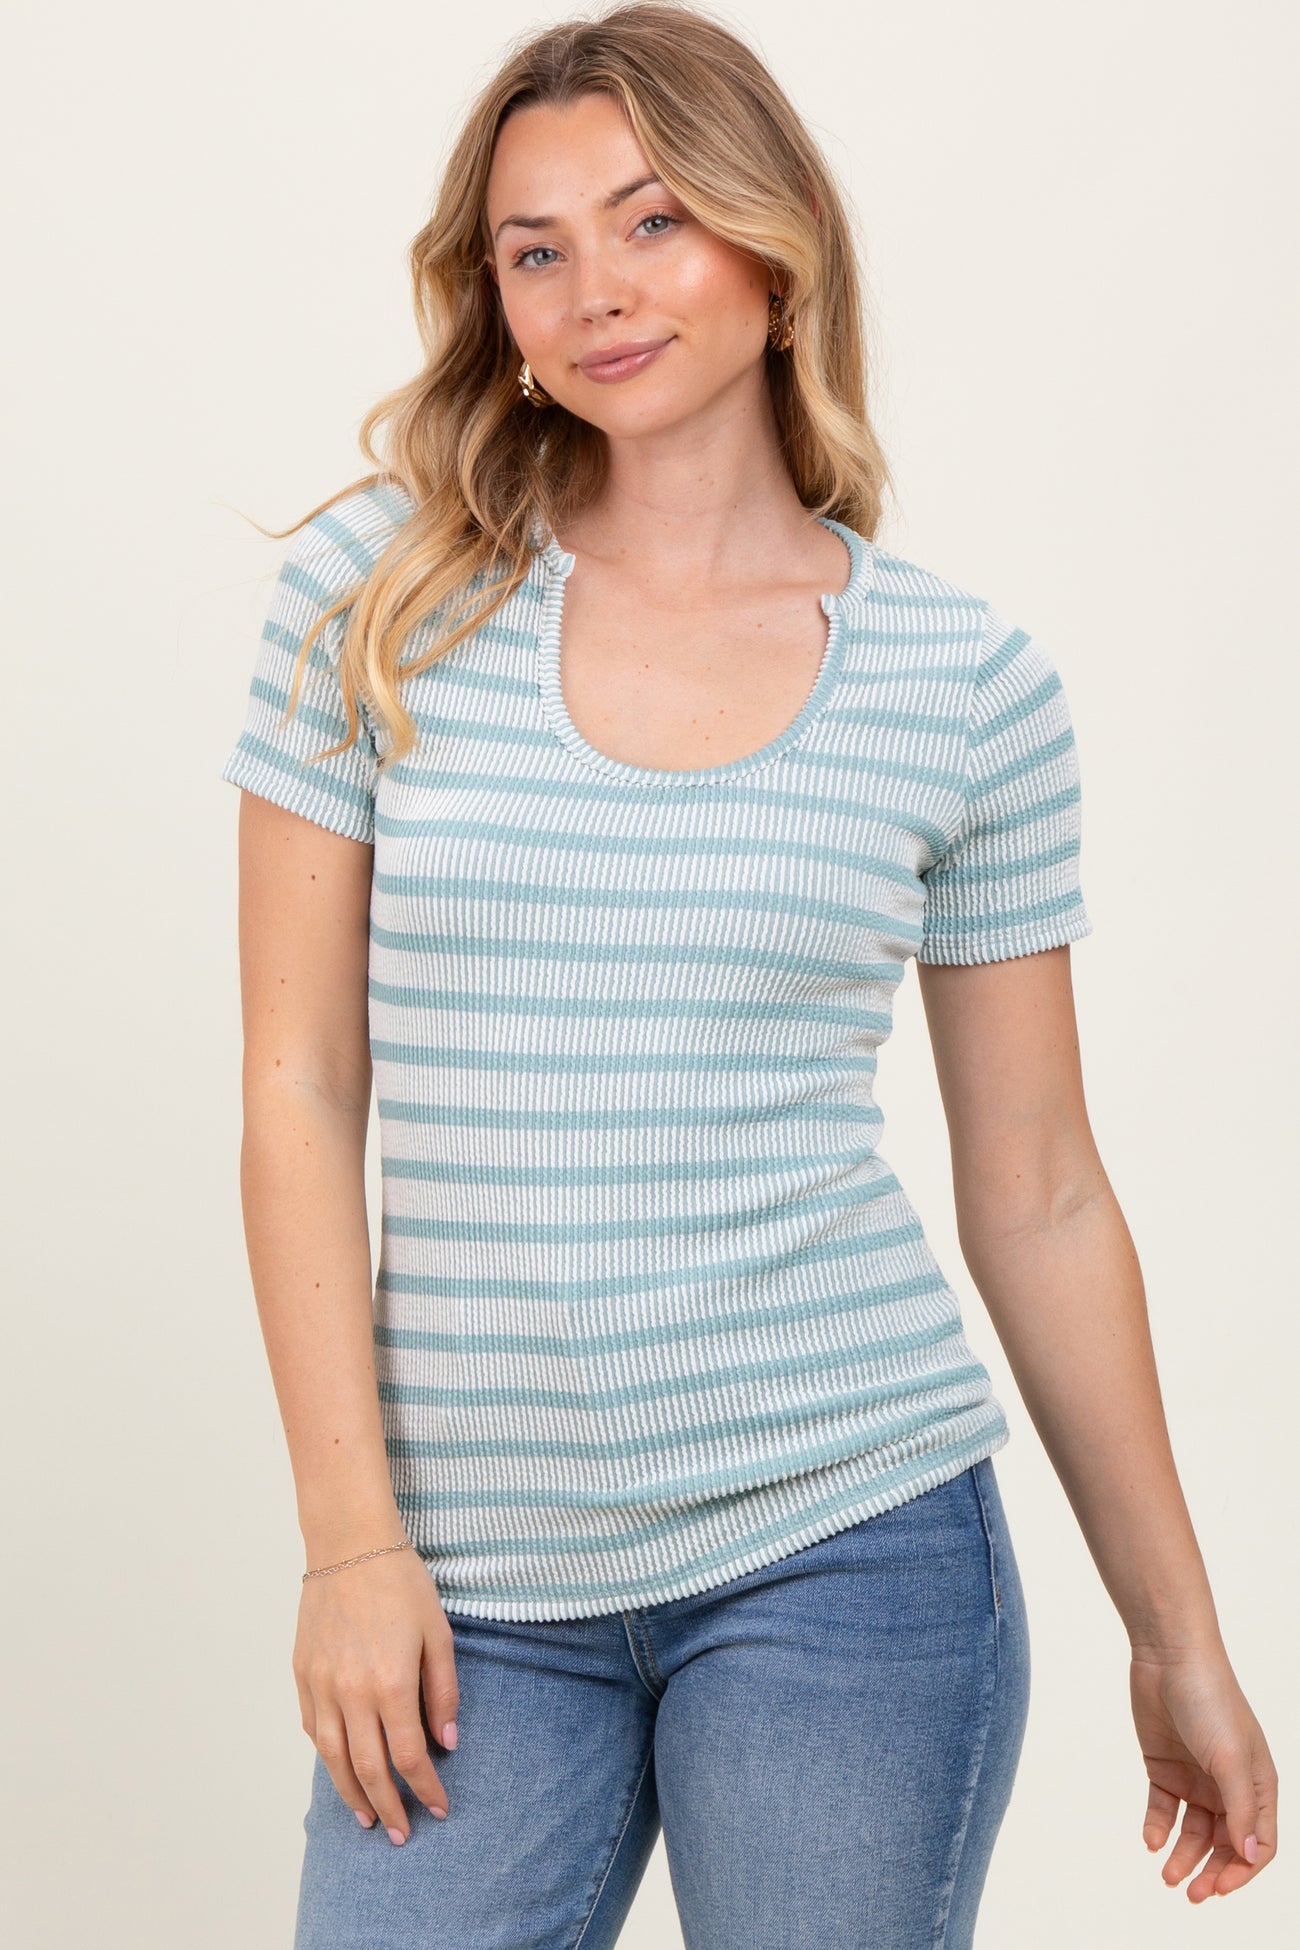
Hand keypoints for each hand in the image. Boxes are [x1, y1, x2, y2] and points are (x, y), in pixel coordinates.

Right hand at [293, 1544, 460, 1843]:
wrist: (350, 1543)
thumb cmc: (402, 1583)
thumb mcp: (438, 1633)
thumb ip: (443, 1691)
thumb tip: (448, 1742)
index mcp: (391, 1682)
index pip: (410, 1756)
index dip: (426, 1789)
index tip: (440, 1808)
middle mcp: (351, 1691)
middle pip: (369, 1769)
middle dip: (388, 1807)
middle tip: (401, 1834)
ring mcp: (321, 1684)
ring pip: (334, 1758)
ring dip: (351, 1794)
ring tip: (366, 1818)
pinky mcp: (302, 1673)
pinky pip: (313, 1728)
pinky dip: (328, 1755)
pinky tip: (341, 1768)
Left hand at [1129, 1642, 1277, 1900]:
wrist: (1170, 1656)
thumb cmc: (1211, 1700)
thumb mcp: (1230, 1758)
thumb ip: (1239, 1809)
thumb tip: (1247, 1856)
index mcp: (1257, 1785)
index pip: (1256, 1844)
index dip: (1241, 1871)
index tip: (1218, 1889)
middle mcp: (1229, 1785)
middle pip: (1224, 1843)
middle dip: (1211, 1872)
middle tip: (1190, 1893)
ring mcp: (1196, 1776)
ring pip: (1193, 1832)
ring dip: (1183, 1856)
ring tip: (1166, 1875)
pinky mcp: (1164, 1765)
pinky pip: (1163, 1808)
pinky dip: (1158, 1827)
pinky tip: (1150, 1840)